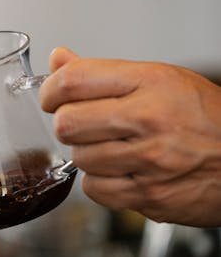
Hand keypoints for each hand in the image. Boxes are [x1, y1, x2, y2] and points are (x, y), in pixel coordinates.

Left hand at [40, 47, 220, 226]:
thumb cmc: (207, 117)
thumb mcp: (159, 77)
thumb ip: (102, 72)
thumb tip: (59, 59)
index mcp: (150, 81)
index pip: (74, 80)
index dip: (51, 89)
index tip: (52, 96)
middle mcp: (148, 119)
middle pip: (67, 123)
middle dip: (67, 123)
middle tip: (83, 123)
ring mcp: (150, 161)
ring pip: (79, 158)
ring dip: (86, 153)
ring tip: (111, 147)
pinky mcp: (150, 196)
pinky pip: (96, 190)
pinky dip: (100, 182)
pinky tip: (119, 170)